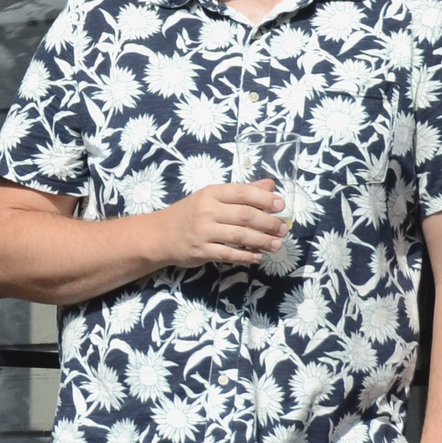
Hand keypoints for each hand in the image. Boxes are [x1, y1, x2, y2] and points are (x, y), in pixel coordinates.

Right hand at [149, 180, 286, 267]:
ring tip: (276, 244)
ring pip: (240, 236)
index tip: (281, 206)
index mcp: (211, 193)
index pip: (242, 192)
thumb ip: (241, 192)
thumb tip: (270, 185)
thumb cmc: (189, 214)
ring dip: (261, 241)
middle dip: (268, 223)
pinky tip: (257, 256)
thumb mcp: (211, 197)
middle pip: (245, 216)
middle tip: (283, 229)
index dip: (264, 199)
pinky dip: (246, 256)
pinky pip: (228, 254)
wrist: (159, 235)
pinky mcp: (201, 251)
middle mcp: (207, 211)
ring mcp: (203, 232)